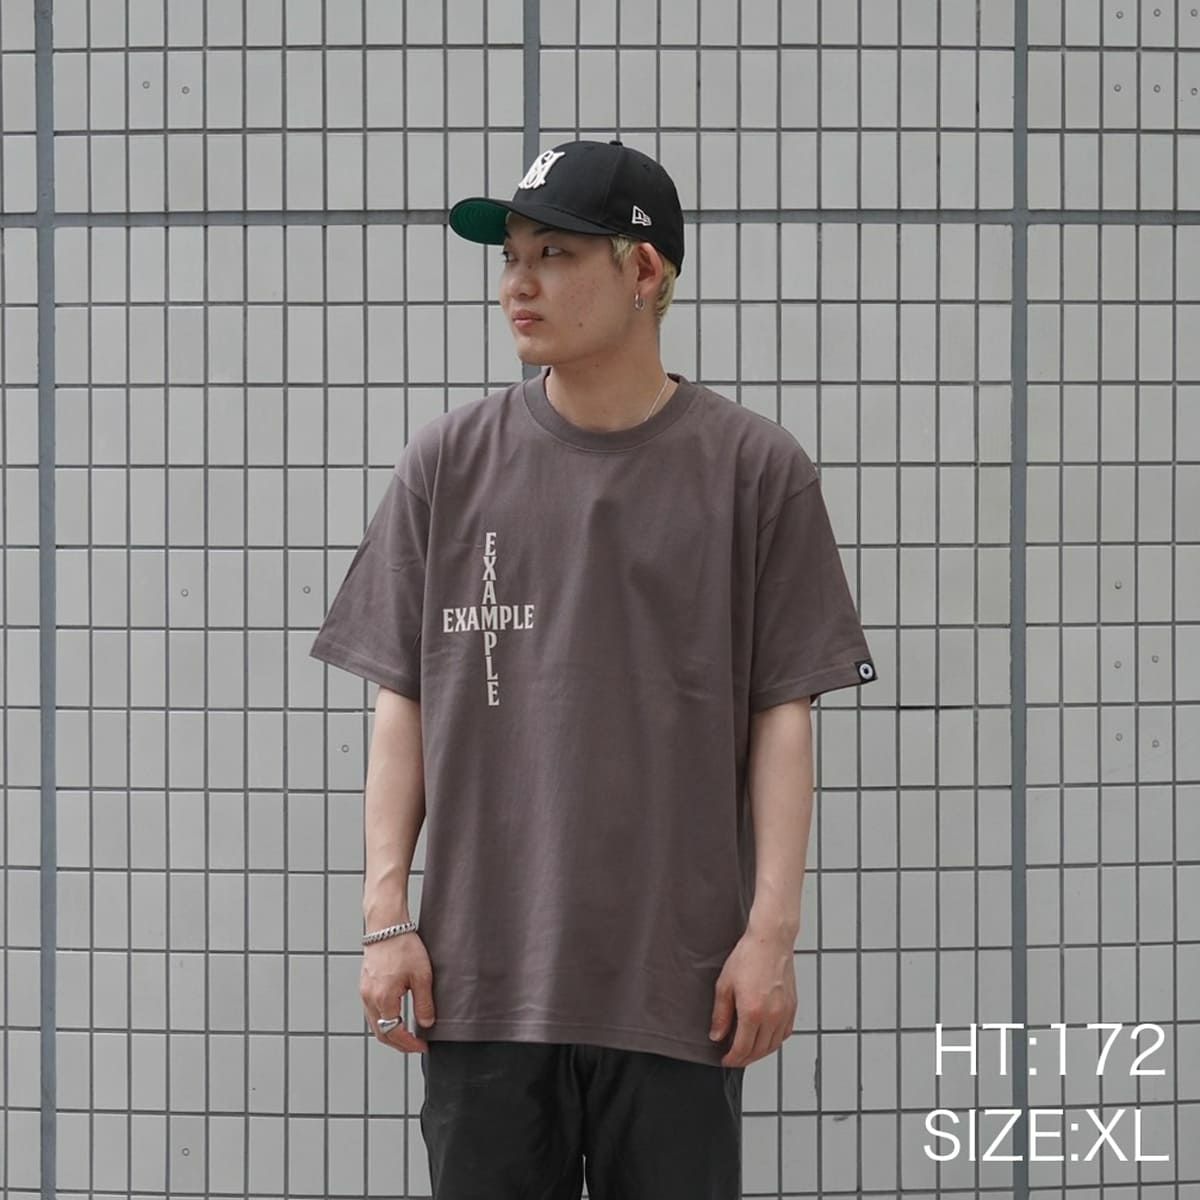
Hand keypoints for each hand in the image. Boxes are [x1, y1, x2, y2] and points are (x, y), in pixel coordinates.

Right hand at [361, 931, 437, 1053]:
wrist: (386, 926)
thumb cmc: (403, 945)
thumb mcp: (422, 976)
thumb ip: (424, 1004)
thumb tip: (426, 1024)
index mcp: (384, 999)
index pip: (394, 1033)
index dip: (409, 1045)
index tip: (421, 1047)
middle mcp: (370, 999)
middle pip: (380, 1033)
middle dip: (398, 1044)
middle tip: (414, 1046)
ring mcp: (364, 992)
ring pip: (374, 1024)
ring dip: (389, 1033)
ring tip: (406, 1034)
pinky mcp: (364, 985)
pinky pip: (371, 1011)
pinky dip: (382, 1020)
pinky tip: (394, 1016)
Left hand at [708, 927, 796, 1067]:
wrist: (770, 941)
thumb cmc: (748, 957)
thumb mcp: (725, 985)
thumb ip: (720, 1014)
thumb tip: (717, 1035)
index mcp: (752, 1012)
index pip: (742, 1049)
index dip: (732, 1059)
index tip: (725, 1060)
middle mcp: (772, 1016)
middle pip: (759, 1051)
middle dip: (744, 1058)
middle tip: (734, 1057)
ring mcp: (785, 1013)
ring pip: (773, 1046)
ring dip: (760, 1053)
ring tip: (747, 1050)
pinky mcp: (792, 1007)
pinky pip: (785, 1034)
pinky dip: (774, 1042)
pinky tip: (765, 1038)